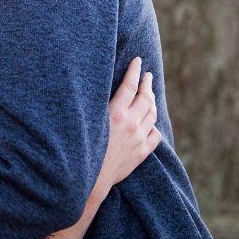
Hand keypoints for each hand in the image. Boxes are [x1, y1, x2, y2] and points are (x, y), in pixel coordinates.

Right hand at [95, 57, 160, 195]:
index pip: (129, 85)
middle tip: (147, 75)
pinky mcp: (142, 152)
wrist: (91, 178)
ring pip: (152, 114)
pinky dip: (153, 126)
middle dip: (147, 83)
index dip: (134, 71)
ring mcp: (138, 138)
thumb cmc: (83, 146)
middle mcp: (130, 124)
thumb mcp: (89, 121)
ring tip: (150, 93)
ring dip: (152, 101)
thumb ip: (98, 105)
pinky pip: (155, 135)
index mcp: (115, 113)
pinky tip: (150, 122)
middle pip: (145, 97)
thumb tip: (102, 88)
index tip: (137, 60)